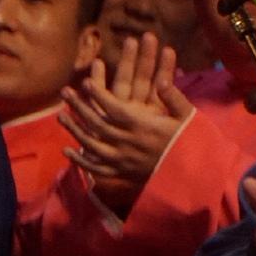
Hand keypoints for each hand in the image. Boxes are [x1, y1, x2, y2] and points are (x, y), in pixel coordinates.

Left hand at [58, 33, 193, 215]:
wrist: (195, 177)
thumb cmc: (193, 144)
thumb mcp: (188, 117)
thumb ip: (173, 98)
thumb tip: (161, 78)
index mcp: (144, 127)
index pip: (114, 109)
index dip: (98, 95)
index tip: (84, 82)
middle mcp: (129, 143)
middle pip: (96, 123)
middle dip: (79, 106)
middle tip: (64, 92)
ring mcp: (123, 160)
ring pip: (92, 144)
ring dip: (74, 129)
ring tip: (60, 115)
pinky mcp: (122, 174)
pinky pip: (97, 168)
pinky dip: (81, 160)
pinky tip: (68, 150)